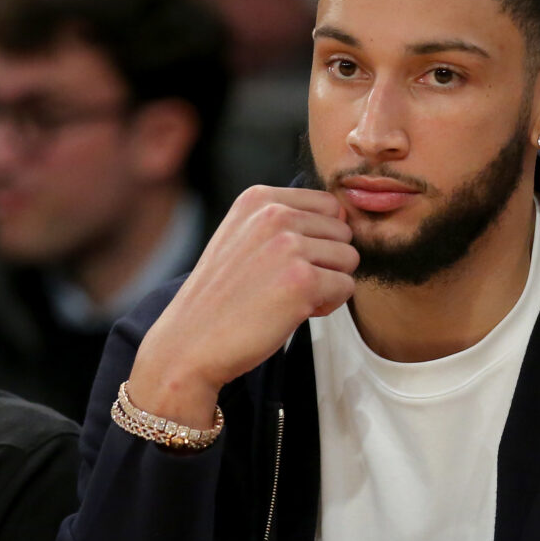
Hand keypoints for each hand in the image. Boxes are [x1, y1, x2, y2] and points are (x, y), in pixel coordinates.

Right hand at [128, 186, 356, 425]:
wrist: (190, 342)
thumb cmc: (220, 298)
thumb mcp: (242, 237)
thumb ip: (284, 221)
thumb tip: (343, 219)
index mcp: (259, 198)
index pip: (328, 204)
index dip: (319, 237)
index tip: (289, 260)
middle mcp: (275, 214)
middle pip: (342, 232)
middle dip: (326, 261)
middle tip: (288, 284)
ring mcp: (289, 246)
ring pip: (349, 259)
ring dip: (329, 283)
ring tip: (291, 297)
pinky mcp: (303, 281)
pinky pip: (346, 287)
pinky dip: (328, 305)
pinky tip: (294, 312)